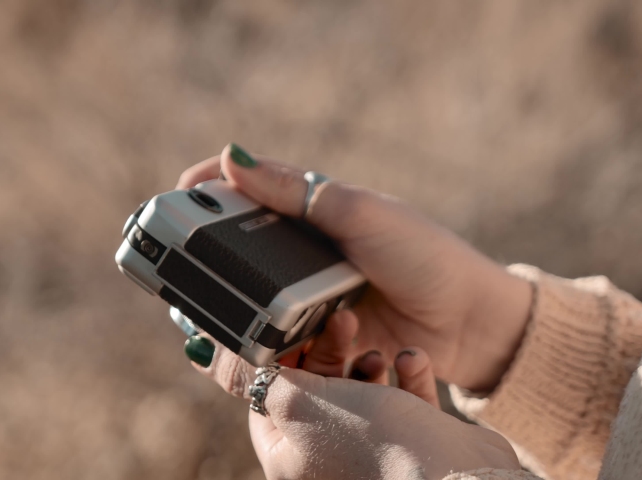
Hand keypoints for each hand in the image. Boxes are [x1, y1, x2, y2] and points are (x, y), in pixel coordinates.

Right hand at [177, 144, 533, 391]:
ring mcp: (307, 297)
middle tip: (173, 262)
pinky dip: (250, 339)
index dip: (207, 190)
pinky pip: (271, 340)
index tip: (175, 202)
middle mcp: (304, 254)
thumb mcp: (362, 214)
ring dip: (220, 303)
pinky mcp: (316, 340)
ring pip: (245, 298)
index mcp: (314, 213)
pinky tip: (232, 341)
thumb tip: (234, 156)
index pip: (247, 191)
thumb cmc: (425, 256)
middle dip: (200, 254)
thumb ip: (300, 193)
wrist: (468, 321)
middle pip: (234, 249)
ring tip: (195, 307)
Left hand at [184, 316, 520, 478]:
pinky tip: (410, 356)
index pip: (268, 398)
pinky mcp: (415, 440)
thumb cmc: (372, 444)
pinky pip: (403, 400)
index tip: (294, 323)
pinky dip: (406, 374)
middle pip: (318, 390)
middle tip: (341, 321)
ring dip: (369, 362)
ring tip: (375, 351)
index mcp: (291, 457)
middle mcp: (329, 458)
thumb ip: (259, 376)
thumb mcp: (299, 403)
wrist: (456, 476)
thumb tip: (214, 358)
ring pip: (363, 392)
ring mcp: (374, 451)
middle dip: (329, 352)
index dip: (280, 356)